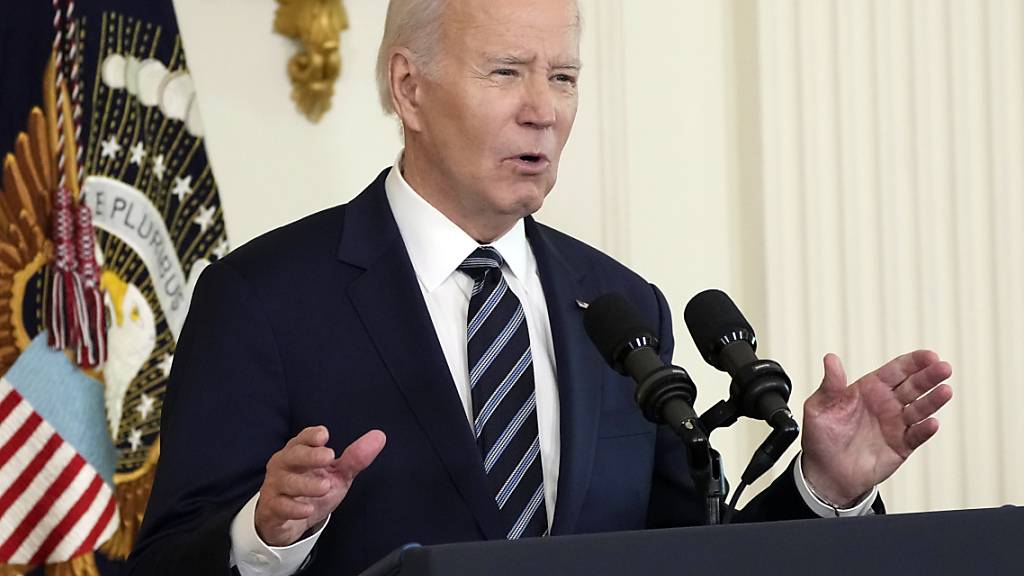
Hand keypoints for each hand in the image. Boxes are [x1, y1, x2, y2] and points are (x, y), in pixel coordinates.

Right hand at [254, 426, 385, 546]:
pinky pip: (280, 506)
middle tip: (329, 456)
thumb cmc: (311, 489)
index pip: (302, 439)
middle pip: (292, 455)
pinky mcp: (272, 509)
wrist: (288, 522)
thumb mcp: (337, 474)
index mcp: (299, 452)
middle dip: (309, 455)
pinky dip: (294, 508)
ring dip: (306, 484)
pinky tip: (307, 509)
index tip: (324, 435)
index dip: (311, 436)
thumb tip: (379, 436)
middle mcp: (284, 466)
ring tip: (325, 486)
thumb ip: (355, 458)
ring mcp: (275, 487)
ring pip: (286, 482)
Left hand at [801, 350, 952, 505]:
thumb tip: (831, 358)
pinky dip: (925, 430)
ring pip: (920, 409)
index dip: (913, 362)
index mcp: (869, 388)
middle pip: (913, 386)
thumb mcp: (819, 407)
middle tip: (944, 368)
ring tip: (945, 391)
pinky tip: (932, 423)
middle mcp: (886, 403)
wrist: (825, 472)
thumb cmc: (821, 437)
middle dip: (929, 376)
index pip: (896, 371)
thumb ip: (830, 385)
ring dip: (933, 400)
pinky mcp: (901, 446)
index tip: (929, 356)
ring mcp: (896, 424)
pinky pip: (916, 436)